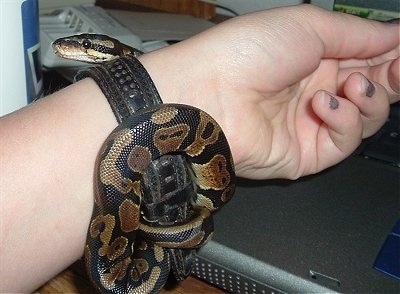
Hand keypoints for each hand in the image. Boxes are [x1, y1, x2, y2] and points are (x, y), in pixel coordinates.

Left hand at [140, 4, 398, 178]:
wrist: (210, 93)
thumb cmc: (247, 52)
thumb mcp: (308, 26)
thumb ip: (357, 34)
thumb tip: (395, 35)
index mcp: (313, 58)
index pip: (366, 59)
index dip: (391, 56)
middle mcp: (313, 91)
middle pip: (371, 90)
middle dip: (392, 78)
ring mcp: (309, 124)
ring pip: (365, 118)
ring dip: (369, 98)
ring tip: (350, 83)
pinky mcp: (305, 153)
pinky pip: (344, 142)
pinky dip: (345, 120)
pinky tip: (324, 105)